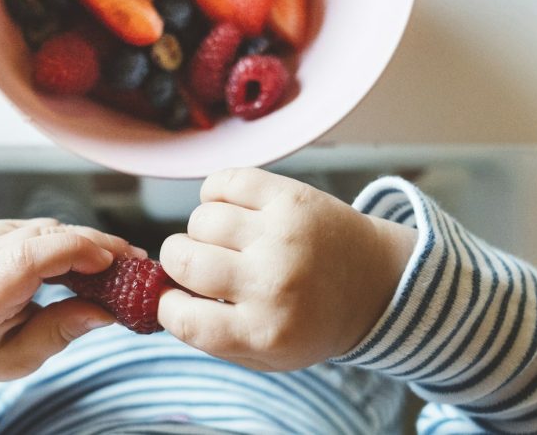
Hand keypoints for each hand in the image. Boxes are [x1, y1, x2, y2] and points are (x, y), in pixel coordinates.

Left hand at [0, 218, 144, 383]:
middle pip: (40, 236)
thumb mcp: (18, 359)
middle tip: (133, 261)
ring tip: (120, 262)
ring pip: (45, 227)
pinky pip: (40, 228)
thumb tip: (105, 313)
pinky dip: (70, 240)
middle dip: (93, 244)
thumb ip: (59, 333)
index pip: (23, 260)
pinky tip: (93, 258)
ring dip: (86, 241)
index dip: (71, 252)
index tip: (110, 264)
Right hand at [158, 168, 416, 370]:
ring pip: (200, 219)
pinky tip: (233, 211)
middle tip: (203, 265)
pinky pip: (222, 182)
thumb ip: (211, 336)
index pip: (181, 317)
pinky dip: (217, 194)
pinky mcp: (291, 197)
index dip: (168, 304)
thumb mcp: (266, 353)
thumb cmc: (310, 322)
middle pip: (183, 259)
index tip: (179, 297)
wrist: (379, 285)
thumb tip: (156, 296)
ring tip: (228, 239)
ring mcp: (282, 235)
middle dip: (181, 262)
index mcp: (263, 331)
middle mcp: (272, 283)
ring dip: (204, 230)